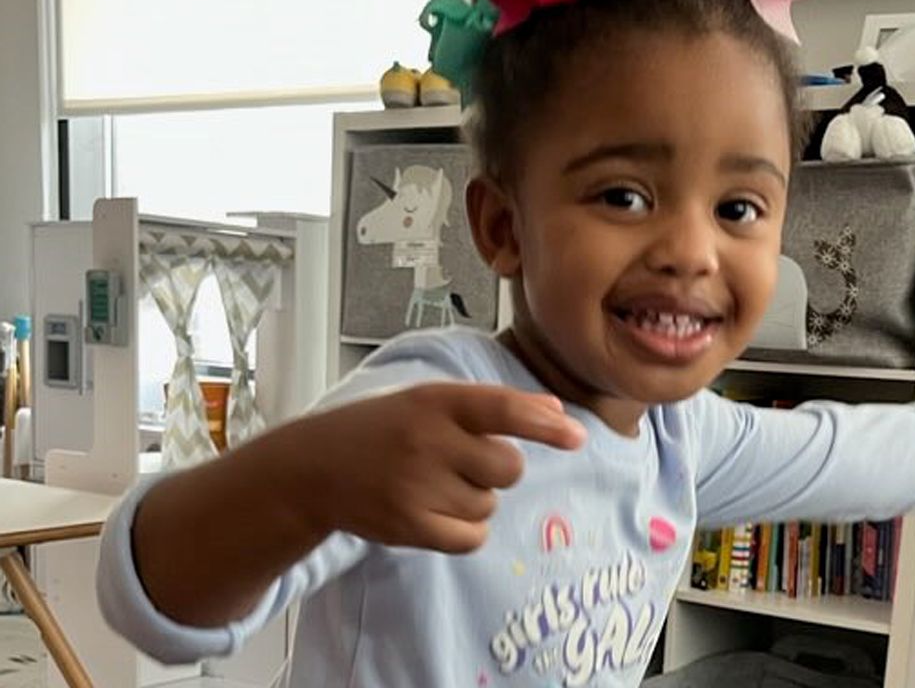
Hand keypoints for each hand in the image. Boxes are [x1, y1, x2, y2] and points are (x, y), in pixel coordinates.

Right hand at [297, 383, 585, 552]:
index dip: (544, 424)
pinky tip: (437, 511)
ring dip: (475, 498)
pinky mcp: (408, 527)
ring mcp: (416, 487)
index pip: (502, 409)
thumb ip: (495, 405)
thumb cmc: (385, 427)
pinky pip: (472, 537)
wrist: (314, 467)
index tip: (577, 436)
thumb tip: (557, 413)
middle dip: (497, 468)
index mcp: (436, 401)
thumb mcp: (432, 400)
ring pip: (489, 504)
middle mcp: (427, 441)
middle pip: (508, 468)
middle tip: (460, 461)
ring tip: (434, 483)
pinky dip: (466, 529)